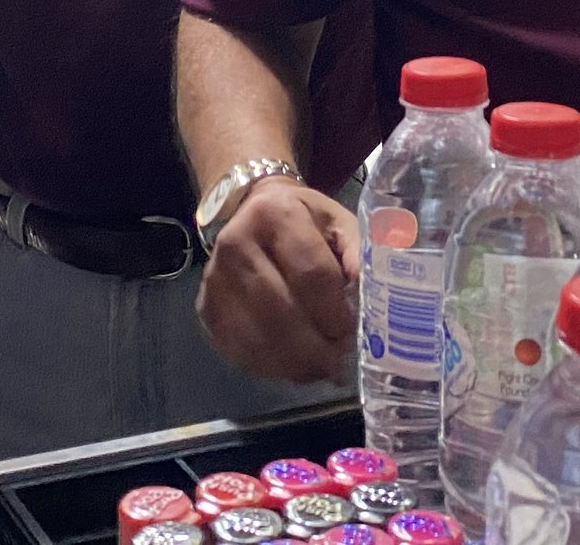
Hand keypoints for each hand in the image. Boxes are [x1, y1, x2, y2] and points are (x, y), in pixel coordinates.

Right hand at [195, 180, 358, 384]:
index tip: (353, 331)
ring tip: (321, 368)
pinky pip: (239, 351)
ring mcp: (214, 279)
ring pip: (257, 338)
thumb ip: (360, 256)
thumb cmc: (308, 221)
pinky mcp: (205, 308)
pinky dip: (272, 367)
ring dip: (295, 364)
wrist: (254, 212)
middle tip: (339, 363)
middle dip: (315, 346)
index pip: (310, 275)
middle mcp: (235, 242)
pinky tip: (294, 366)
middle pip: (279, 312)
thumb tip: (374, 300)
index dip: (335, 312)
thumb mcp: (340, 223)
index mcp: (275, 214)